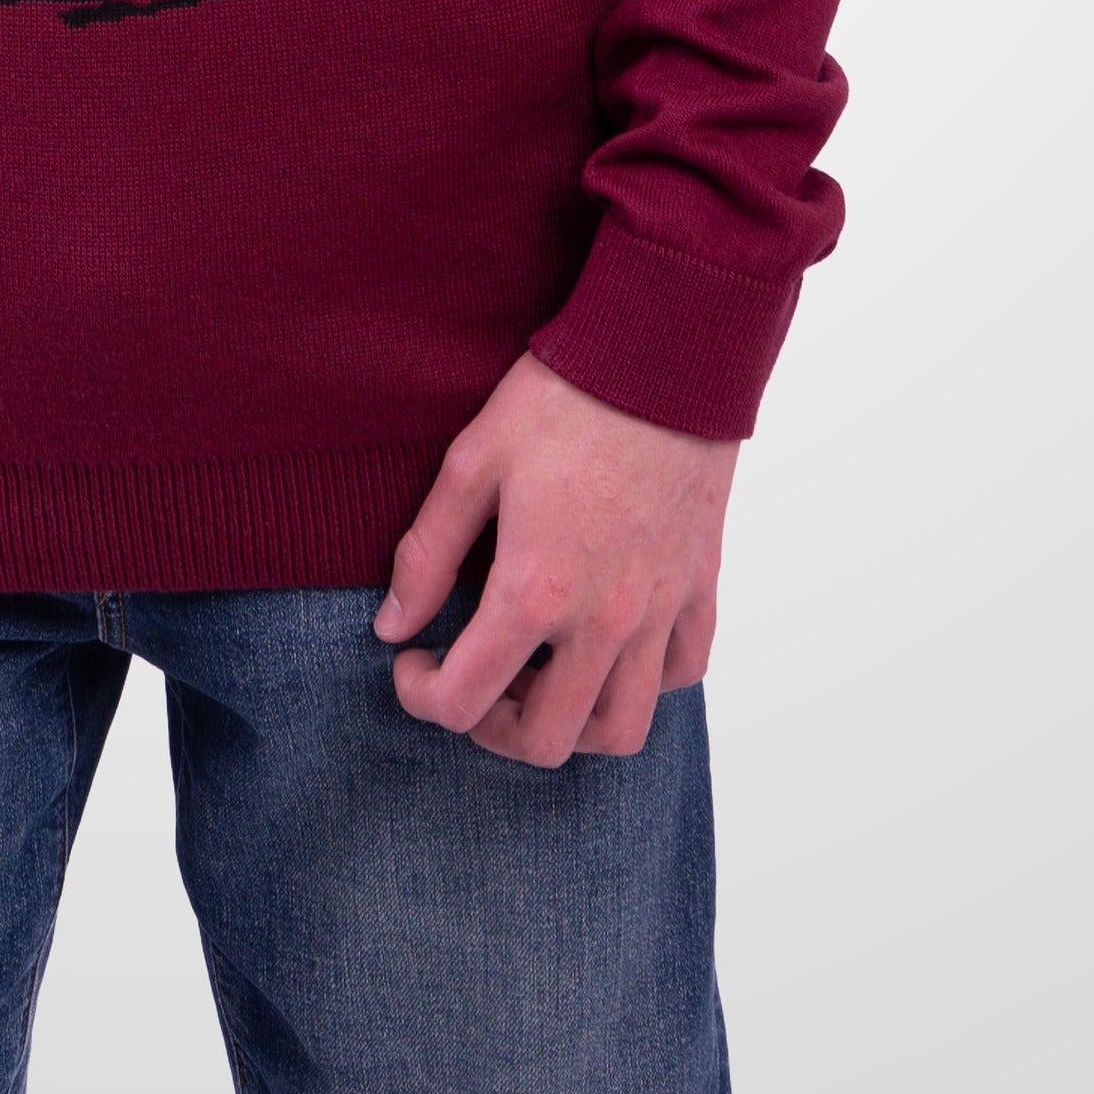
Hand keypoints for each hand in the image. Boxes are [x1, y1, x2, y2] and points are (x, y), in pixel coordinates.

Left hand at [376, 353, 736, 765]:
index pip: (464, 701)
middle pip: (546, 741)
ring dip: (572, 723)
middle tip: (470, 675)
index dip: (421, 696)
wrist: (662, 353)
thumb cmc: (563, 398)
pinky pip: (682, 672)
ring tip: (539, 676)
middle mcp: (604, 620)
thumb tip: (393, 626)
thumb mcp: (471, 463)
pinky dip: (644, 680)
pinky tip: (608, 643)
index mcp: (535, 591)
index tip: (411, 662)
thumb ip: (427, 554)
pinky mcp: (699, 586)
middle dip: (491, 726)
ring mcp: (659, 611)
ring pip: (622, 728)